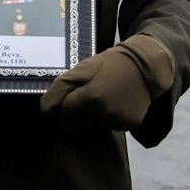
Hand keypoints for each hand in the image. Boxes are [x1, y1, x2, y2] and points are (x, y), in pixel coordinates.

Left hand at [41, 34, 174, 130]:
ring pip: (91, 126)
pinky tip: (113, 101)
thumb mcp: (82, 68)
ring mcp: (118, 121)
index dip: (63, 104)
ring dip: (90, 115)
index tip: (69, 95)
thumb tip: (45, 109)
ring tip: (100, 96)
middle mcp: (104, 114)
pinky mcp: (129, 125)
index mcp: (90, 98)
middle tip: (82, 96)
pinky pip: (108, 125)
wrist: (144, 66)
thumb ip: (60, 88)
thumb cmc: (110, 64)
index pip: (63, 114)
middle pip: (76, 124)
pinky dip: (106, 117)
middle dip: (74, 112)